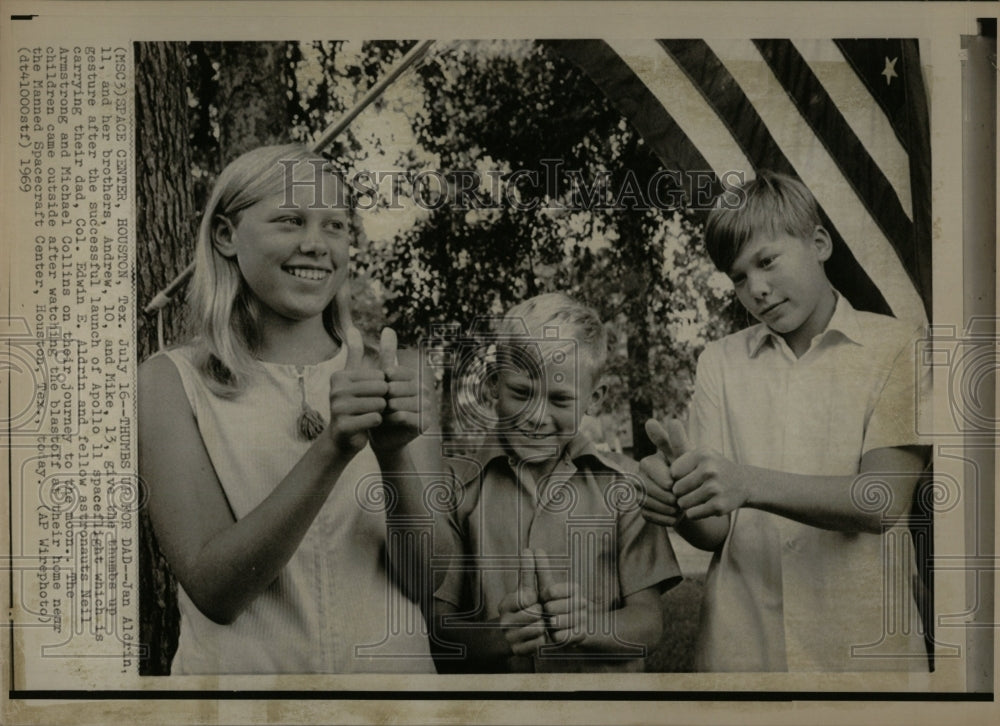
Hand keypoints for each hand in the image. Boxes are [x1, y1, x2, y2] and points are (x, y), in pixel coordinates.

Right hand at [326, 326, 386, 453]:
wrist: (342, 438)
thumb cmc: (352, 405)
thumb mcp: (352, 377)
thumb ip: (354, 352)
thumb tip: (353, 327)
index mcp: (340, 376)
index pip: (379, 376)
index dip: (382, 387)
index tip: (370, 395)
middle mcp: (335, 390)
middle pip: (380, 389)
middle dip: (383, 399)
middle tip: (372, 407)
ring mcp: (337, 409)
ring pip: (379, 404)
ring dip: (380, 411)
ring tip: (369, 414)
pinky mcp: (343, 426)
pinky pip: (375, 419)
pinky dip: (377, 422)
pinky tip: (368, 424)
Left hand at [369, 327, 429, 454]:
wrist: (382, 436)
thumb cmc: (380, 406)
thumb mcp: (381, 379)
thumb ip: (387, 354)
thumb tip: (388, 328)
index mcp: (414, 377)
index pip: (393, 372)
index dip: (380, 382)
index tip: (375, 391)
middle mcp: (424, 390)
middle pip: (396, 388)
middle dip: (381, 397)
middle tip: (376, 404)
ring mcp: (426, 407)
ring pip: (398, 402)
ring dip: (384, 409)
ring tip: (379, 413)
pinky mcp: (424, 423)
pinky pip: (403, 417)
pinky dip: (390, 420)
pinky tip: (384, 422)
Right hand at [498, 551, 547, 656]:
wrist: (507, 637)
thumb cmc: (521, 608)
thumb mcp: (524, 590)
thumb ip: (528, 572)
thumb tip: (529, 549)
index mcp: (505, 605)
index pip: (526, 598)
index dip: (535, 599)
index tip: (534, 600)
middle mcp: (504, 622)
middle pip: (534, 614)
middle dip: (541, 613)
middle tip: (539, 614)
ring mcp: (510, 638)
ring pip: (538, 629)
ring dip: (544, 626)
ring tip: (540, 624)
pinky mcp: (517, 651)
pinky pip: (539, 644)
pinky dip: (543, 640)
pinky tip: (539, 637)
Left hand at [534, 549, 599, 646]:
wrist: (566, 628)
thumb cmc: (551, 604)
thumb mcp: (545, 586)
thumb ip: (540, 569)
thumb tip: (532, 549)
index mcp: (573, 589)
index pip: (553, 590)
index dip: (548, 594)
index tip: (545, 596)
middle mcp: (581, 602)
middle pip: (554, 607)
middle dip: (547, 610)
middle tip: (547, 612)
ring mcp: (582, 619)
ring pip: (557, 622)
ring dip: (550, 624)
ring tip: (549, 622)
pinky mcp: (581, 635)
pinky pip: (562, 636)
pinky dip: (555, 636)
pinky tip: (554, 634)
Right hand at [638, 419, 688, 526]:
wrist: (691, 495)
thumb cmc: (689, 471)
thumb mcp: (685, 457)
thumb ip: (675, 440)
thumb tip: (661, 420)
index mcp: (647, 463)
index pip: (648, 469)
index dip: (663, 478)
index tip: (674, 483)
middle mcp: (638, 477)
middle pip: (647, 489)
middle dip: (667, 495)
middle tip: (681, 498)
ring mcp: (639, 495)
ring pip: (648, 504)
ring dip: (667, 508)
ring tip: (680, 506)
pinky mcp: (642, 510)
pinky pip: (650, 517)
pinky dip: (665, 518)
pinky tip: (675, 516)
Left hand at [671, 446, 749, 519]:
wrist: (744, 483)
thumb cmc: (713, 467)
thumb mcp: (698, 453)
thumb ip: (672, 442)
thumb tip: (648, 424)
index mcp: (702, 455)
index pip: (672, 472)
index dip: (677, 477)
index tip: (687, 476)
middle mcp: (709, 470)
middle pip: (676, 489)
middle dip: (681, 492)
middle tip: (692, 489)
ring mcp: (715, 488)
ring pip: (682, 503)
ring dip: (686, 504)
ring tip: (698, 497)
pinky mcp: (719, 506)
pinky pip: (692, 514)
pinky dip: (694, 513)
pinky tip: (704, 505)